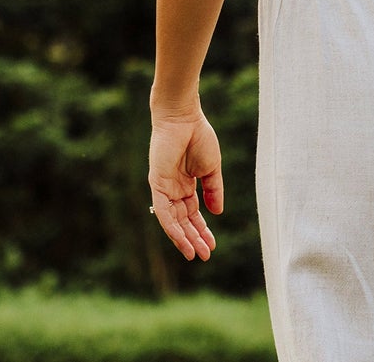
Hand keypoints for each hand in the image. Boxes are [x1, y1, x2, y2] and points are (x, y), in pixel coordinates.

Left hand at [147, 107, 223, 260]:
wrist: (184, 118)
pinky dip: (172, 227)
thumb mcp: (211, 169)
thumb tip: (217, 213)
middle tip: (206, 255)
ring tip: (195, 254)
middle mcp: (173, 190)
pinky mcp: (157, 184)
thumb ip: (214, 190)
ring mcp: (164, 188)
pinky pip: (164, 211)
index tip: (212, 246)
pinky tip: (182, 240)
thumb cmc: (198, 137)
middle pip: (183, 221)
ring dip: (184, 238)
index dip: (203, 230)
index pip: (193, 214)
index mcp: (186, 185)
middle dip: (195, 238)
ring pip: (173, 221)